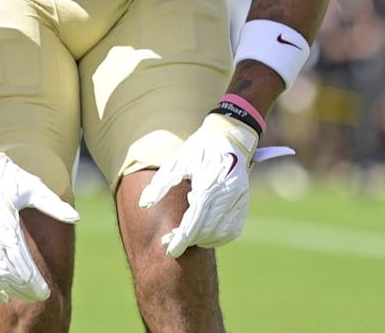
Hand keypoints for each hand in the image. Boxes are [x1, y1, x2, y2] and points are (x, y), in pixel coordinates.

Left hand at [138, 114, 292, 257]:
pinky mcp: (244, 204)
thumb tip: (143, 204)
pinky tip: (205, 232)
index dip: (181, 239)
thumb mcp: (176, 161)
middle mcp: (226, 196)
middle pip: (206, 231)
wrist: (228, 137)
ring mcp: (238, 201)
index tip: (169, 250)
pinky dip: (218, 237)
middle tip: (172, 240)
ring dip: (203, 240)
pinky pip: (233, 230)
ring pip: (221, 234)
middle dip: (189, 240)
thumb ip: (160, 184)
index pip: (194, 223)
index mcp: (208, 186)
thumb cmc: (198, 149)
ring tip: (188, 233)